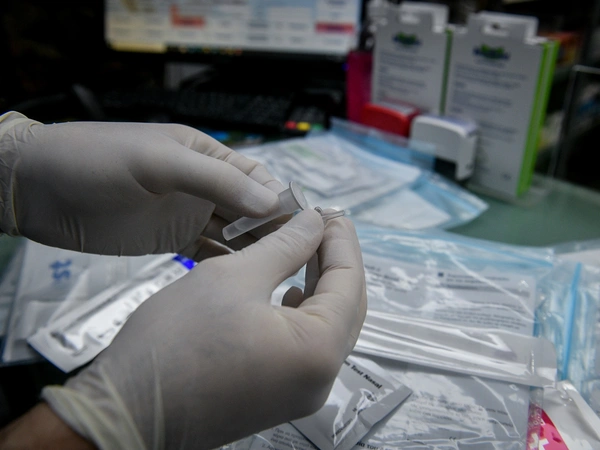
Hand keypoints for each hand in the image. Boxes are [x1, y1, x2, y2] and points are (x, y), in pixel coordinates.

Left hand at [0, 111, 284, 255]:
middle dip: (273, 228)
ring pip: (234, 232)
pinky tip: (247, 280)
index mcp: (206, 154)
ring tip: (281, 275)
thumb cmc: (98, 162)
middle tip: (297, 259)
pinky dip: (228, 262)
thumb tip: (272, 205)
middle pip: (251, 208)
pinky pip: (210, 251)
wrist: (39, 190)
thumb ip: (215, 180)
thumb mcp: (159, 162)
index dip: (279, 201)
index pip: (256, 177)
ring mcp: (189, 214)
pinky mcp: (173, 240)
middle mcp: (204, 184)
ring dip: (255, 249)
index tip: (302, 230)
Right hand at [41, 209, 366, 449]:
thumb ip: (285, 245)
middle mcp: (319, 380)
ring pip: (325, 327)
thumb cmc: (176, 341)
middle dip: (335, 262)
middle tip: (320, 225)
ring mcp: (299, 393)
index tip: (332, 211)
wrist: (126, 407)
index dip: (342, 241)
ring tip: (304, 249)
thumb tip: (314, 223)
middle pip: (345, 307)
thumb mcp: (235, 276)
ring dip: (319, 286)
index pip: (350, 283)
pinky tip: (287, 290)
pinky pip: (305, 347)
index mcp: (318, 350)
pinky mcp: (277, 397)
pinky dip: (302, 313)